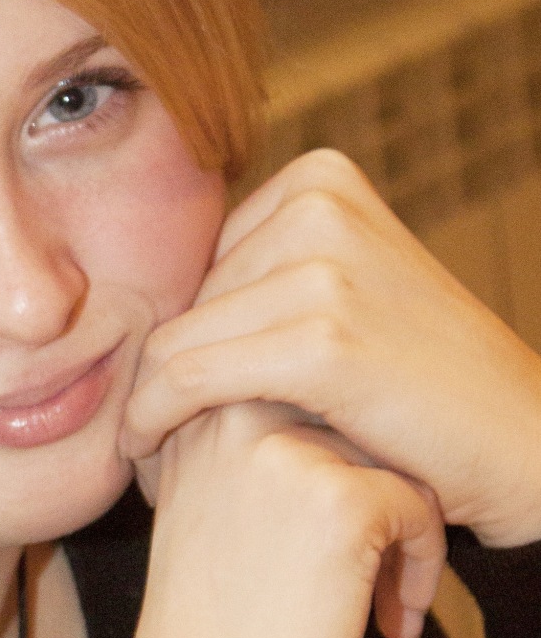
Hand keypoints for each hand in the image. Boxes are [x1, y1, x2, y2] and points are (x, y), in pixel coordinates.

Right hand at [120, 401, 445, 637]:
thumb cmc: (204, 629)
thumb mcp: (196, 510)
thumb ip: (237, 450)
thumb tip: (325, 427)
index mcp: (190, 415)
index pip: (293, 391)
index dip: (324, 459)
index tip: (311, 532)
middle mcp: (230, 415)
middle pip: (345, 415)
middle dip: (367, 486)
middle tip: (362, 563)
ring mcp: (286, 452)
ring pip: (389, 457)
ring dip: (401, 527)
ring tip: (378, 597)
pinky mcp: (340, 499)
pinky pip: (420, 505)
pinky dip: (420, 566)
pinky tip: (389, 622)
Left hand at [121, 150, 540, 548]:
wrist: (519, 441)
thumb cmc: (419, 382)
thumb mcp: (343, 291)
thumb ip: (258, 276)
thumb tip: (135, 299)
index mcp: (320, 180)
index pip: (193, 261)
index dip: (176, 333)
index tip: (166, 392)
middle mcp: (321, 207)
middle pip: (179, 299)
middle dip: (159, 373)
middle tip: (150, 436)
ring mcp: (325, 270)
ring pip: (170, 343)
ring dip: (145, 408)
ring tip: (147, 455)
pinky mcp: (320, 342)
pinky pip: (186, 380)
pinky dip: (149, 423)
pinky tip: (144, 457)